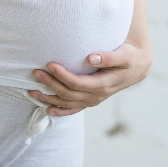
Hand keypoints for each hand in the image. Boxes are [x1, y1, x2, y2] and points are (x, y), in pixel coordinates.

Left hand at [25, 36, 152, 115]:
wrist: (136, 68)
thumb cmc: (128, 57)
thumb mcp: (123, 56)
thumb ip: (109, 57)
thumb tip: (91, 58)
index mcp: (103, 85)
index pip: (78, 83)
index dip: (63, 76)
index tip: (50, 64)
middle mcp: (96, 96)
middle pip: (68, 94)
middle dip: (50, 84)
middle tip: (35, 72)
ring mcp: (92, 100)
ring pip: (67, 104)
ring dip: (48, 99)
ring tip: (31, 92)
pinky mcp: (90, 100)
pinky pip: (73, 109)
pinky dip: (59, 111)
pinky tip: (47, 109)